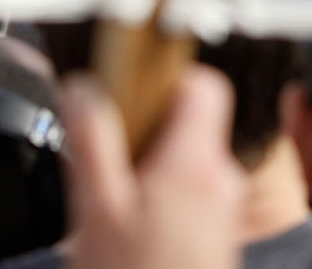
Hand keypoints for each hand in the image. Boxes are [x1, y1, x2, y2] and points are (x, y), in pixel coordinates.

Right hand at [59, 67, 242, 268]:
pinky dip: (164, 198)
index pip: (202, 86)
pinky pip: (195, 193)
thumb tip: (84, 88)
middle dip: (147, 134)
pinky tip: (133, 232)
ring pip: (189, 161)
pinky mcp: (222, 232)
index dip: (166, 79)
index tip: (130, 94)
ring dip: (152, 171)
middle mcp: (221, 178)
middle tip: (108, 164)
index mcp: (194, 163)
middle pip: (191, 124)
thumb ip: (91, 143)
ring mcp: (227, 207)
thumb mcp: (96, 211)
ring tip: (115, 207)